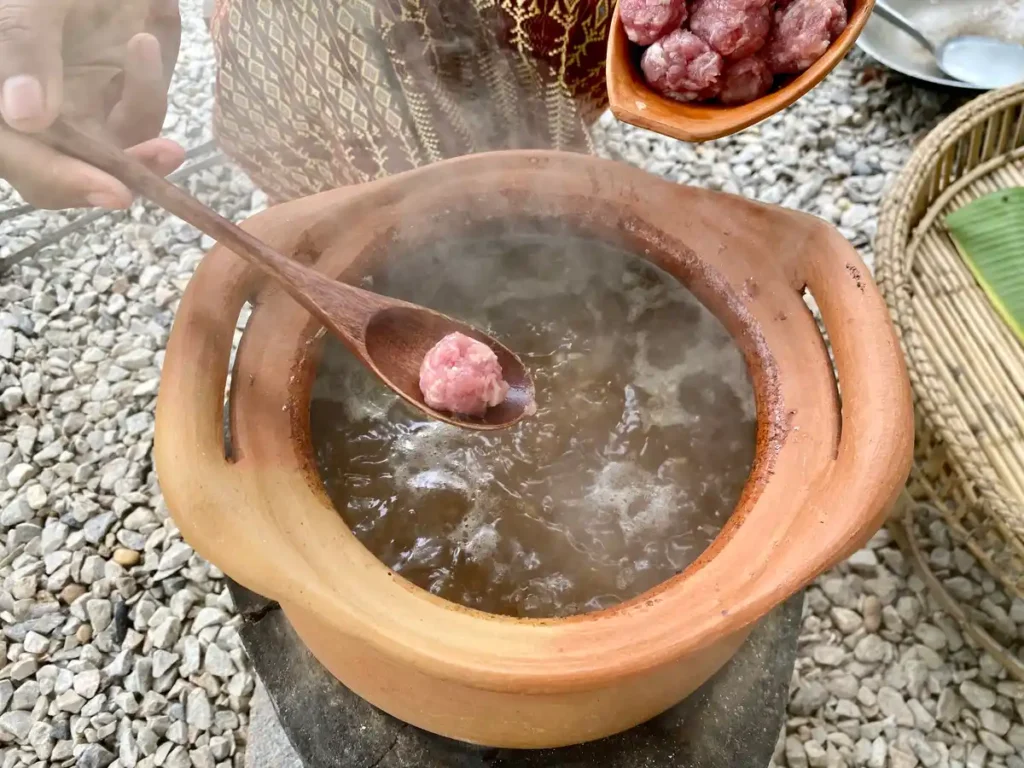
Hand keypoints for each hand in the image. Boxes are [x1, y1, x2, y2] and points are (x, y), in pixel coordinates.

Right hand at [0, 0, 184, 209]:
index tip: (115, 192)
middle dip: (122, 168)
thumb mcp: (28, 1)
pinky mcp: (115, 94)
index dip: (63, 180)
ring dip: (142, 109)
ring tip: (144, 43)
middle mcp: (33, 116)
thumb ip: (22, 46)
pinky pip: (141, 110)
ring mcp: (76, 108)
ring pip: (117, 147)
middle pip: (73, 171)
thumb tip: (27, 116)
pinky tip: (146, 35)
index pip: (21, 159)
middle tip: (166, 152)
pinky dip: (148, 81)